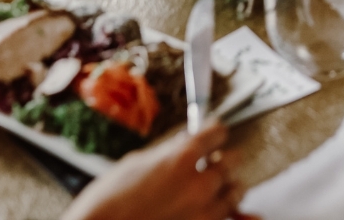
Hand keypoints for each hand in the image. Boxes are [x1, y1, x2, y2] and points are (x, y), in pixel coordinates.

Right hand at [61, 122, 255, 219]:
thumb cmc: (109, 200)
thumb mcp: (138, 162)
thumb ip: (168, 153)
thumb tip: (184, 144)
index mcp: (182, 157)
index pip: (217, 133)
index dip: (215, 131)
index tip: (214, 132)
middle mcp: (199, 184)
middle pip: (231, 162)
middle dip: (224, 158)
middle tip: (217, 158)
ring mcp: (202, 214)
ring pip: (234, 193)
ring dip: (229, 186)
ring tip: (222, 185)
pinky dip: (229, 216)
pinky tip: (229, 213)